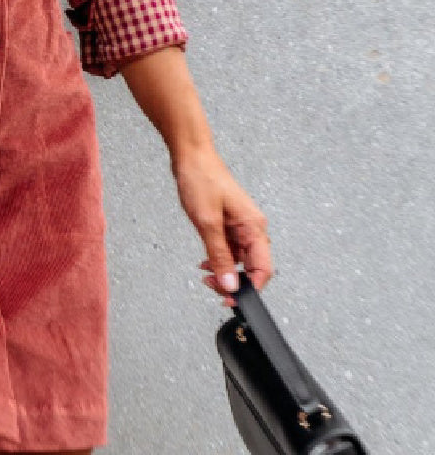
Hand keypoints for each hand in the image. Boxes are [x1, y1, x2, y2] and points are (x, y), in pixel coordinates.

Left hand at [172, 147, 272, 305]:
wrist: (190, 155)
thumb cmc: (202, 179)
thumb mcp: (208, 222)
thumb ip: (220, 255)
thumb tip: (230, 284)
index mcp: (254, 227)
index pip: (263, 269)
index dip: (250, 288)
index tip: (233, 299)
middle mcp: (251, 228)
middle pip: (252, 267)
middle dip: (234, 281)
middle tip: (213, 287)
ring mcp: (239, 225)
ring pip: (239, 260)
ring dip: (224, 271)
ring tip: (205, 275)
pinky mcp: (227, 223)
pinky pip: (228, 249)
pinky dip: (218, 258)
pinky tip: (206, 262)